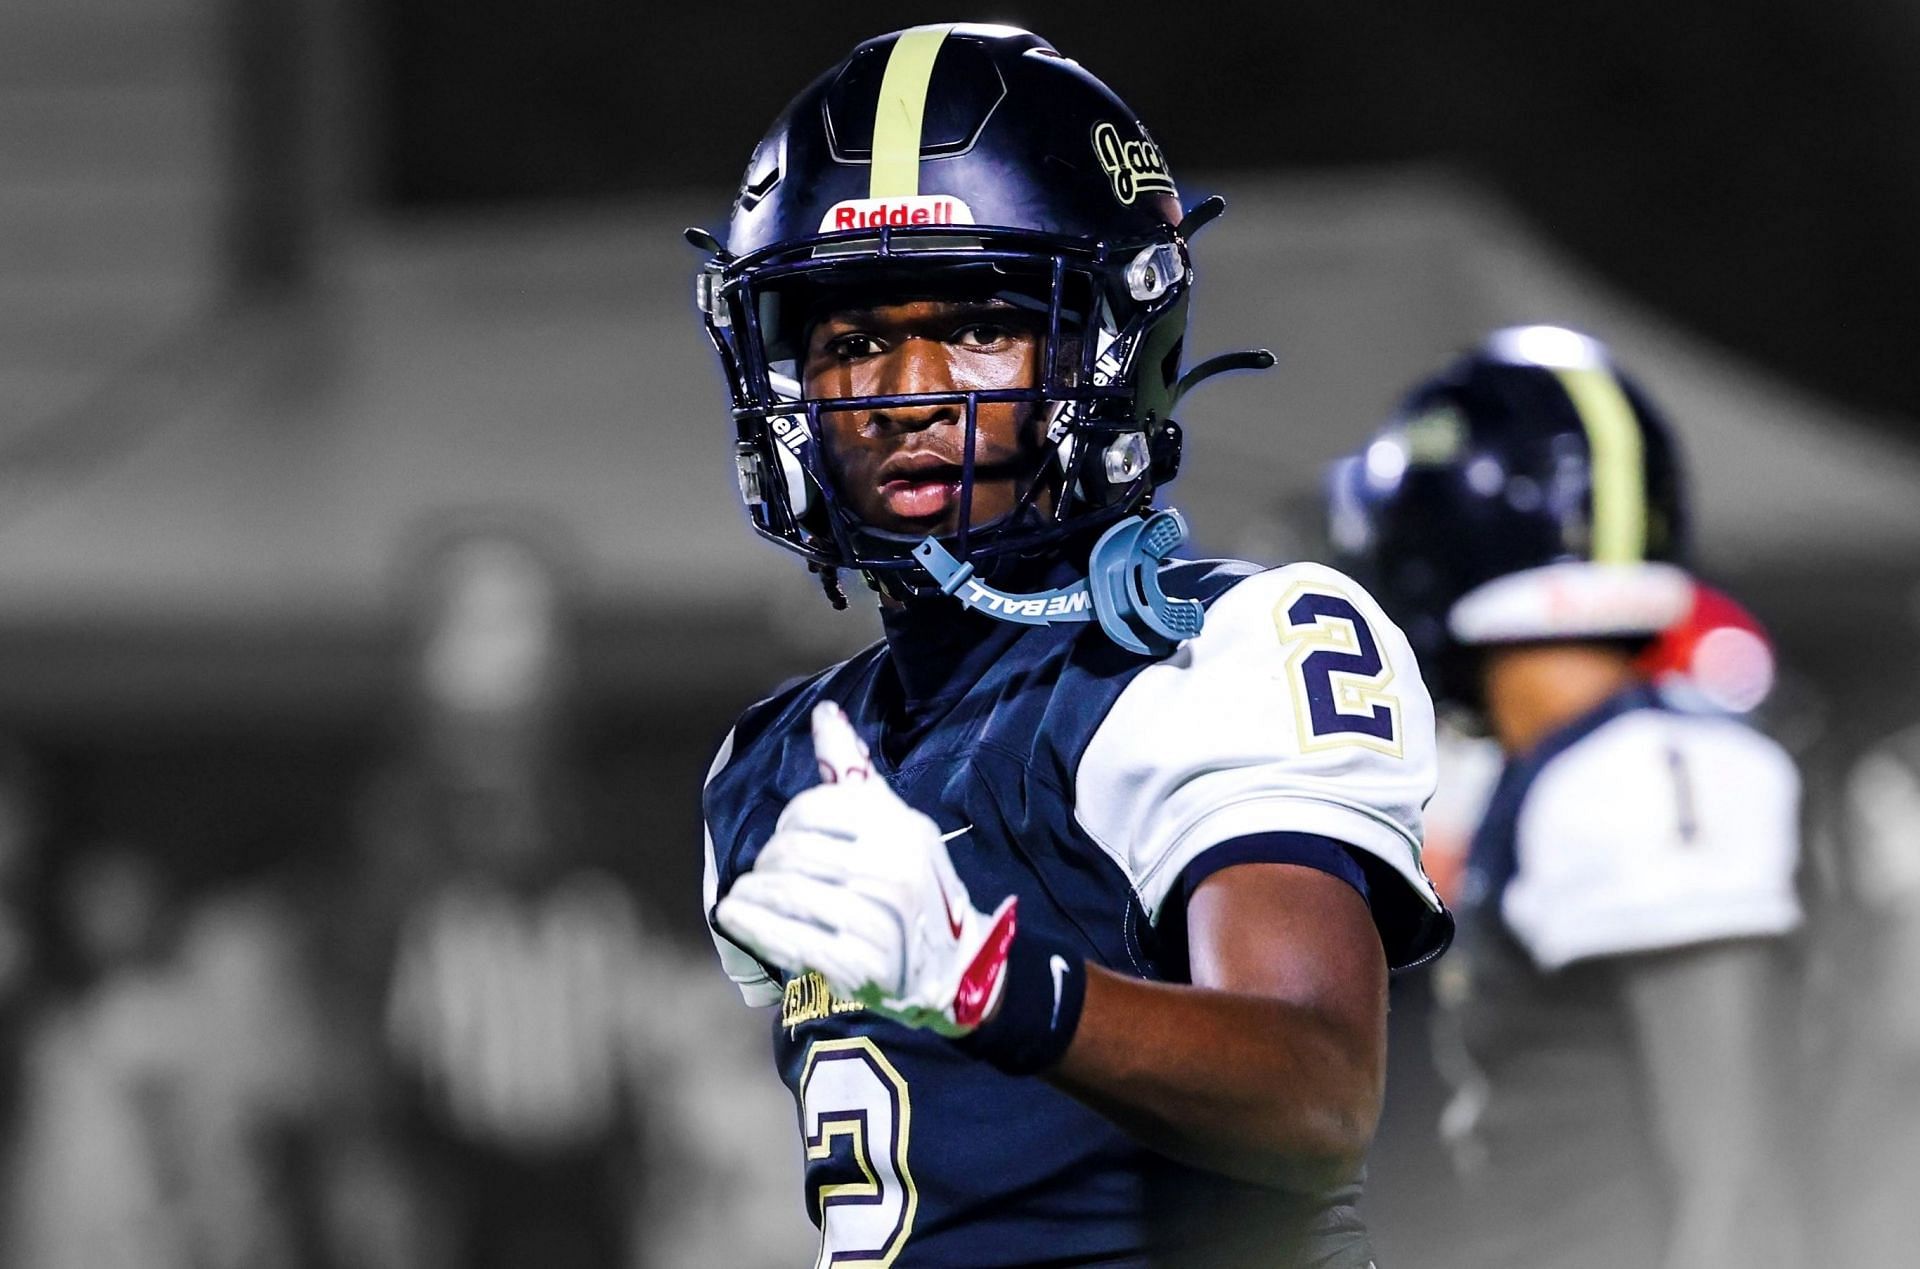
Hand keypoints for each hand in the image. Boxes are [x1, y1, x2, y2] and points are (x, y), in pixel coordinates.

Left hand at [715, 701, 1017, 1034]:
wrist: (954, 968)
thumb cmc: (915, 888)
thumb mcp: (897, 825)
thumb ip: (856, 773)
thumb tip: (825, 712)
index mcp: (902, 829)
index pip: (813, 810)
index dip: (788, 823)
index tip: (788, 837)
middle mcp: (893, 871)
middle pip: (792, 852)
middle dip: (767, 863)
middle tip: (766, 874)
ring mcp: (879, 922)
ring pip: (783, 893)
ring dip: (751, 894)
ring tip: (745, 896)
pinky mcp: (861, 967)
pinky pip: (786, 938)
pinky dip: (752, 925)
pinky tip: (737, 918)